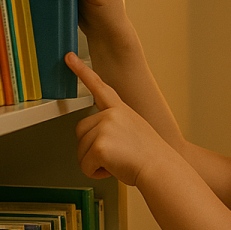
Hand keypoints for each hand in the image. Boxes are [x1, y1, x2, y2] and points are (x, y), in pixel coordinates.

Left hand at [66, 52, 170, 185]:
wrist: (161, 169)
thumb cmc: (151, 157)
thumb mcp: (135, 131)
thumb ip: (115, 126)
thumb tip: (99, 138)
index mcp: (120, 110)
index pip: (99, 87)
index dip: (82, 71)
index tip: (69, 57)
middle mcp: (111, 115)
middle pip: (81, 131)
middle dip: (92, 148)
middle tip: (115, 156)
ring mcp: (104, 128)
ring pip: (81, 151)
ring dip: (95, 163)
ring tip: (118, 162)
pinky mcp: (99, 145)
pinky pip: (84, 165)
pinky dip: (95, 172)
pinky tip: (113, 169)